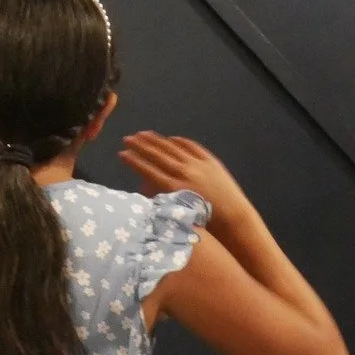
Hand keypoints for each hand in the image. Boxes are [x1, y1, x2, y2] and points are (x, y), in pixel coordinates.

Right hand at [119, 133, 252, 230]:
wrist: (232, 216)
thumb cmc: (204, 221)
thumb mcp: (178, 213)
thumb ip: (160, 199)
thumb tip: (143, 187)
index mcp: (174, 188)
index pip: (148, 170)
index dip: (133, 161)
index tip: (121, 154)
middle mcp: (184, 173)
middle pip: (157, 156)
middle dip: (140, 146)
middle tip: (127, 139)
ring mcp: (198, 164)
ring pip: (172, 148)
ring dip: (155, 140)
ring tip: (143, 134)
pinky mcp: (210, 161)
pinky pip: (191, 146)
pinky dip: (179, 141)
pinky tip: (170, 138)